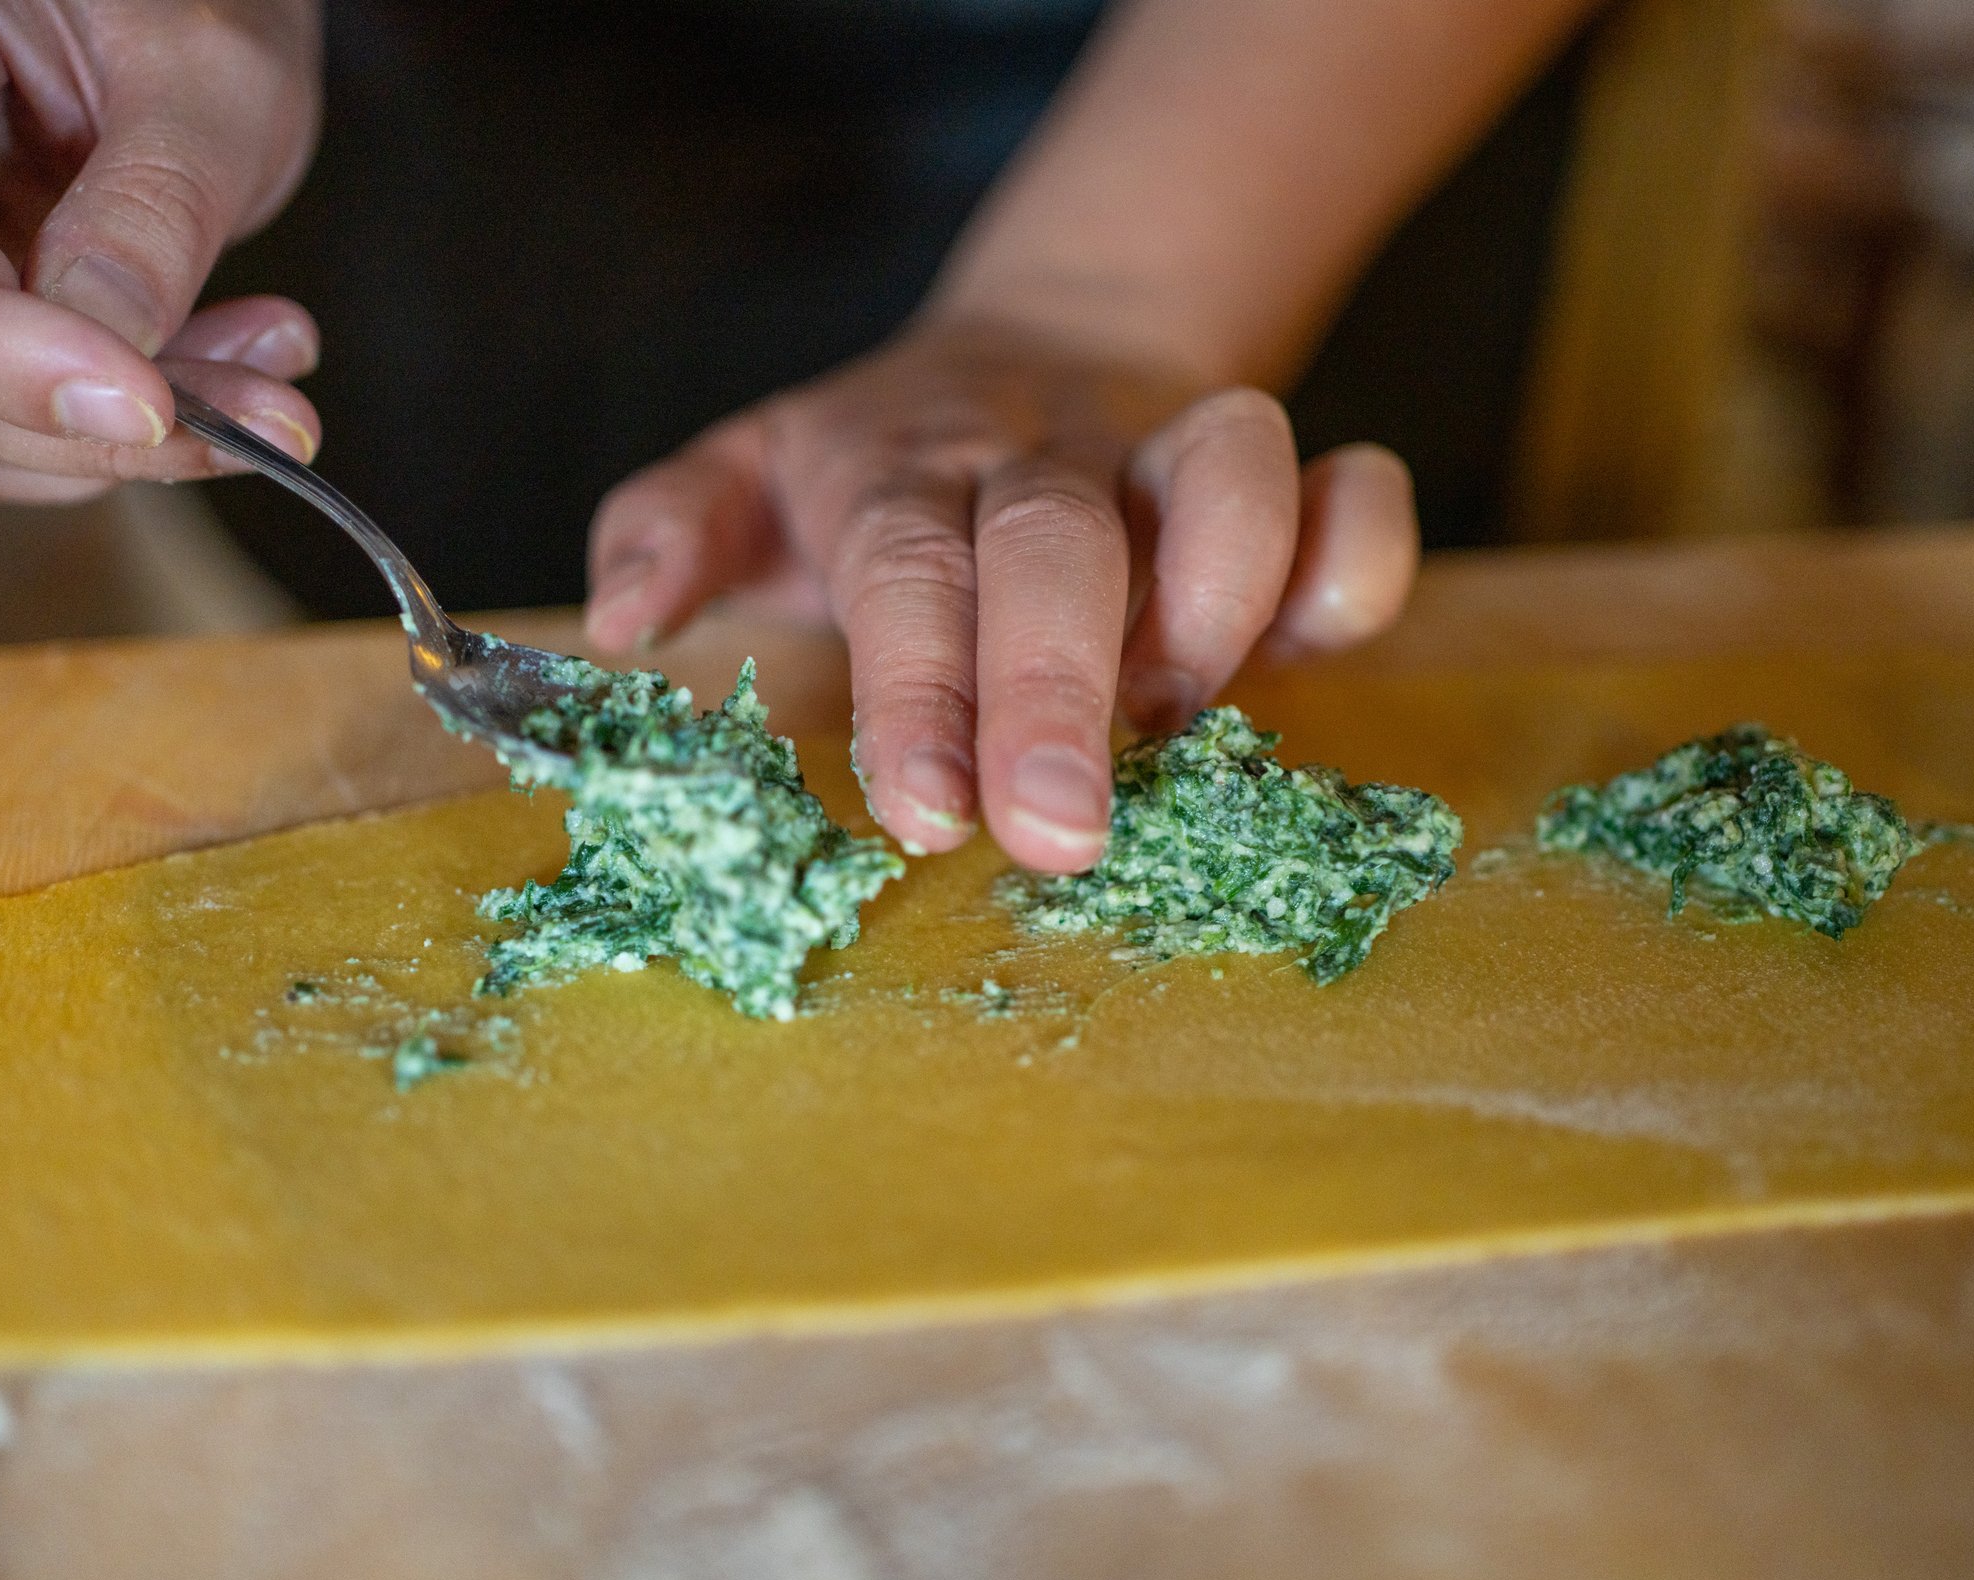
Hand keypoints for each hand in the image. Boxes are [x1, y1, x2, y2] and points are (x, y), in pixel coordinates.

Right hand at [0, 0, 322, 502]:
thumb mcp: (204, 67)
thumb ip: (155, 205)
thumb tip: (108, 359)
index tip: (142, 406)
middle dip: (80, 420)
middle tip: (262, 416)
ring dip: (119, 439)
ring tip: (267, 384)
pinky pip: (0, 409)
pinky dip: (124, 427)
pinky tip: (231, 377)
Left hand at [586, 319, 1417, 872]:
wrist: (1045, 347)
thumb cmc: (884, 467)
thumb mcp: (750, 475)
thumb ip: (673, 528)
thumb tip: (614, 619)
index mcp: (903, 469)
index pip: (905, 565)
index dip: (918, 688)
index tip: (924, 817)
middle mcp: (1044, 456)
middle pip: (1056, 537)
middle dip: (1054, 688)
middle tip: (1054, 839)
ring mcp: (1173, 457)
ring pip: (1234, 464)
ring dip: (1219, 599)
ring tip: (1176, 722)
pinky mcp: (1286, 483)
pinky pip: (1359, 499)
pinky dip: (1356, 563)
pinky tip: (1304, 652)